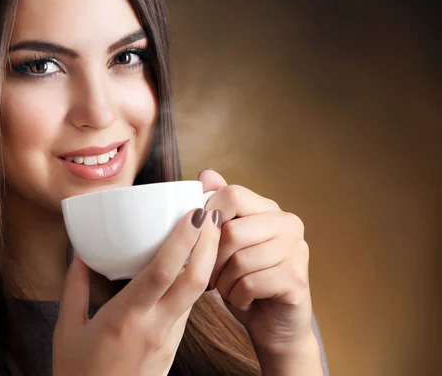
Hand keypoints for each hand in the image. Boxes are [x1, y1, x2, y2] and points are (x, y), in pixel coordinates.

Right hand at [53, 207, 221, 375]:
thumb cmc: (79, 374)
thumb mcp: (67, 329)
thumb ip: (74, 287)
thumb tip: (79, 253)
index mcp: (126, 317)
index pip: (163, 271)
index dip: (183, 240)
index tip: (195, 213)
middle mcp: (155, 326)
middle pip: (194, 279)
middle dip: (209, 244)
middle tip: (214, 213)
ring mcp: (169, 338)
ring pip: (196, 293)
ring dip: (207, 260)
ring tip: (209, 232)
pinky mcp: (173, 346)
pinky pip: (189, 307)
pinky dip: (196, 281)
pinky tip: (192, 266)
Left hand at [200, 170, 318, 361]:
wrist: (272, 326)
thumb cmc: (243, 281)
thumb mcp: (225, 245)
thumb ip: (218, 209)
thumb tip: (206, 174)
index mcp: (270, 210)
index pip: (232, 195)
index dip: (208, 219)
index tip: (203, 243)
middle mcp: (289, 224)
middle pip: (231, 231)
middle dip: (213, 260)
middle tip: (214, 276)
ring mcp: (297, 250)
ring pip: (239, 260)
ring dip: (224, 282)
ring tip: (230, 288)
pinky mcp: (297, 279)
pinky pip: (249, 283)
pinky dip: (237, 297)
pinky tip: (244, 300)